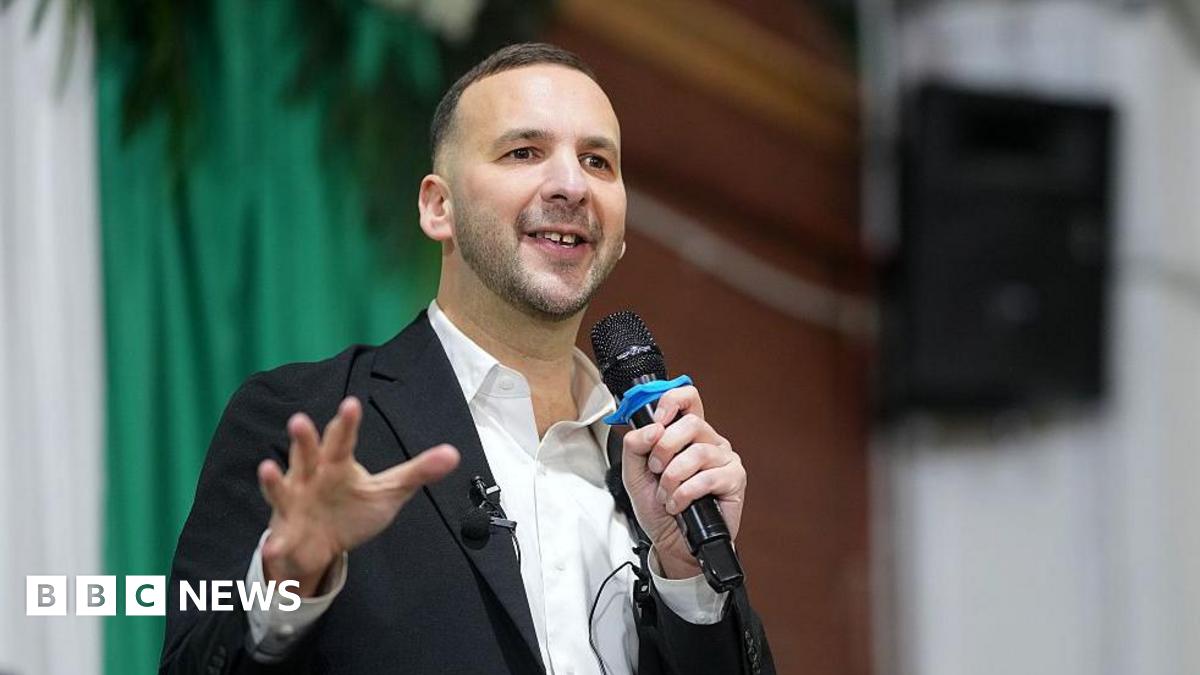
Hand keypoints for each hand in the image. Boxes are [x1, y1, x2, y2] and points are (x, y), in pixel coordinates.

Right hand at [257, 396, 459, 595]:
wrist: (321, 547)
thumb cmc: (352, 509)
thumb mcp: (388, 491)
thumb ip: (417, 472)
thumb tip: (454, 454)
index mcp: (336, 464)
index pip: (342, 440)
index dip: (346, 423)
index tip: (351, 405)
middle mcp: (311, 477)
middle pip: (306, 455)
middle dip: (302, 439)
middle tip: (299, 420)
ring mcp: (294, 504)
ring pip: (282, 488)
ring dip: (272, 479)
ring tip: (266, 467)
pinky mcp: (286, 534)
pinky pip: (279, 540)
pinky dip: (275, 544)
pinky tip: (273, 548)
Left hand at [621, 386, 745, 578]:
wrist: (673, 544)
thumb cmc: (659, 509)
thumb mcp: (635, 475)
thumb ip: (635, 446)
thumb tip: (652, 428)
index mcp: (685, 434)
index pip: (687, 398)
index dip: (672, 402)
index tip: (657, 421)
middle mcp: (707, 441)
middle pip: (691, 423)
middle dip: (664, 449)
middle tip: (656, 470)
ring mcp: (723, 459)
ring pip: (698, 452)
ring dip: (673, 477)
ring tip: (667, 494)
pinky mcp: (734, 479)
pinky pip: (709, 477)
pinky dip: (686, 493)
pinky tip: (679, 505)